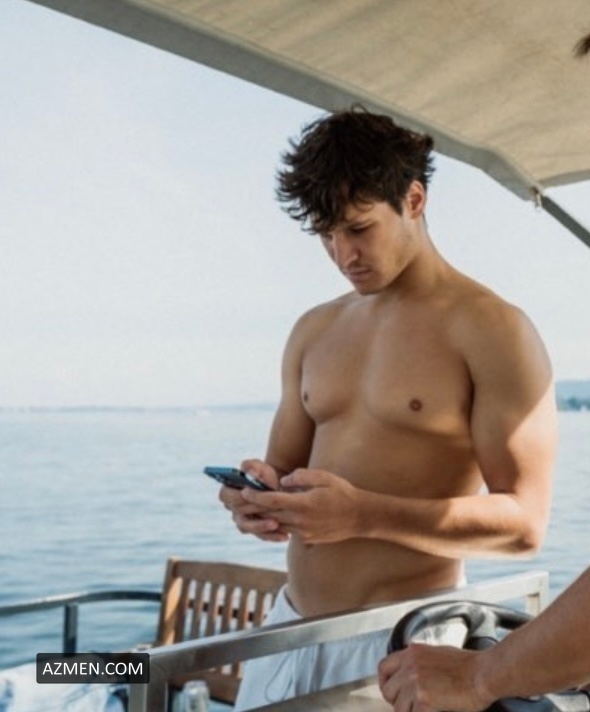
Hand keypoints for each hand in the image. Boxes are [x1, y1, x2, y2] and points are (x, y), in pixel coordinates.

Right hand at [218, 459, 287, 541]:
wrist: (276, 488)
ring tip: (275, 524)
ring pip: (248, 527)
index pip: (227, 495)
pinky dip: (272, 536)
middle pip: (239, 512)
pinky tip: (284, 535)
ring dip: (261, 527)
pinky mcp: (255, 530)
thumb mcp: (259, 467)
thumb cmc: (264, 475)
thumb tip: (252, 474)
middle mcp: (233, 508)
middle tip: (268, 508)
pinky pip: (261, 536)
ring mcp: (243, 521)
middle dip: (254, 510)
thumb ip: (253, 467)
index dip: (238, 496)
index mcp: (228, 491)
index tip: (250, 494)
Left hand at [241, 468, 360, 543]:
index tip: (245, 491)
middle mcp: (301, 521)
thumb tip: (283, 481)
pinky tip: (275, 515)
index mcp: (303, 504)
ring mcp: (304, 533)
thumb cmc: (343, 493)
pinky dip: (279, 522)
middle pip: (270, 515)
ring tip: (255, 506)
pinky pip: (288, 530)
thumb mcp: (323, 477)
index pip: (272, 501)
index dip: (256, 496)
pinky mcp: (307, 539)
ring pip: (277, 524)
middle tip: (242, 499)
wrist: (361, 517)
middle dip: (255, 507)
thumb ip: (300, 477)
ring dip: (265, 516)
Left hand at [378, 644, 491, 711]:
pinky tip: (433, 711)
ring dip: (410, 711)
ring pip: (398, 707)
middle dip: (396, 702)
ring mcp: (415, 681)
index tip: (392, 693)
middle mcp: (410, 664)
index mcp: (412, 652)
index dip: (386, 683)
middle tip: (410, 707)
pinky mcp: (423, 699)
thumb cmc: (469, 666)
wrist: (484, 673)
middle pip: (387, 690)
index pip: (383, 667)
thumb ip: (420, 661)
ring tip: (424, 709)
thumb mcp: (437, 654)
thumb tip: (411, 675)